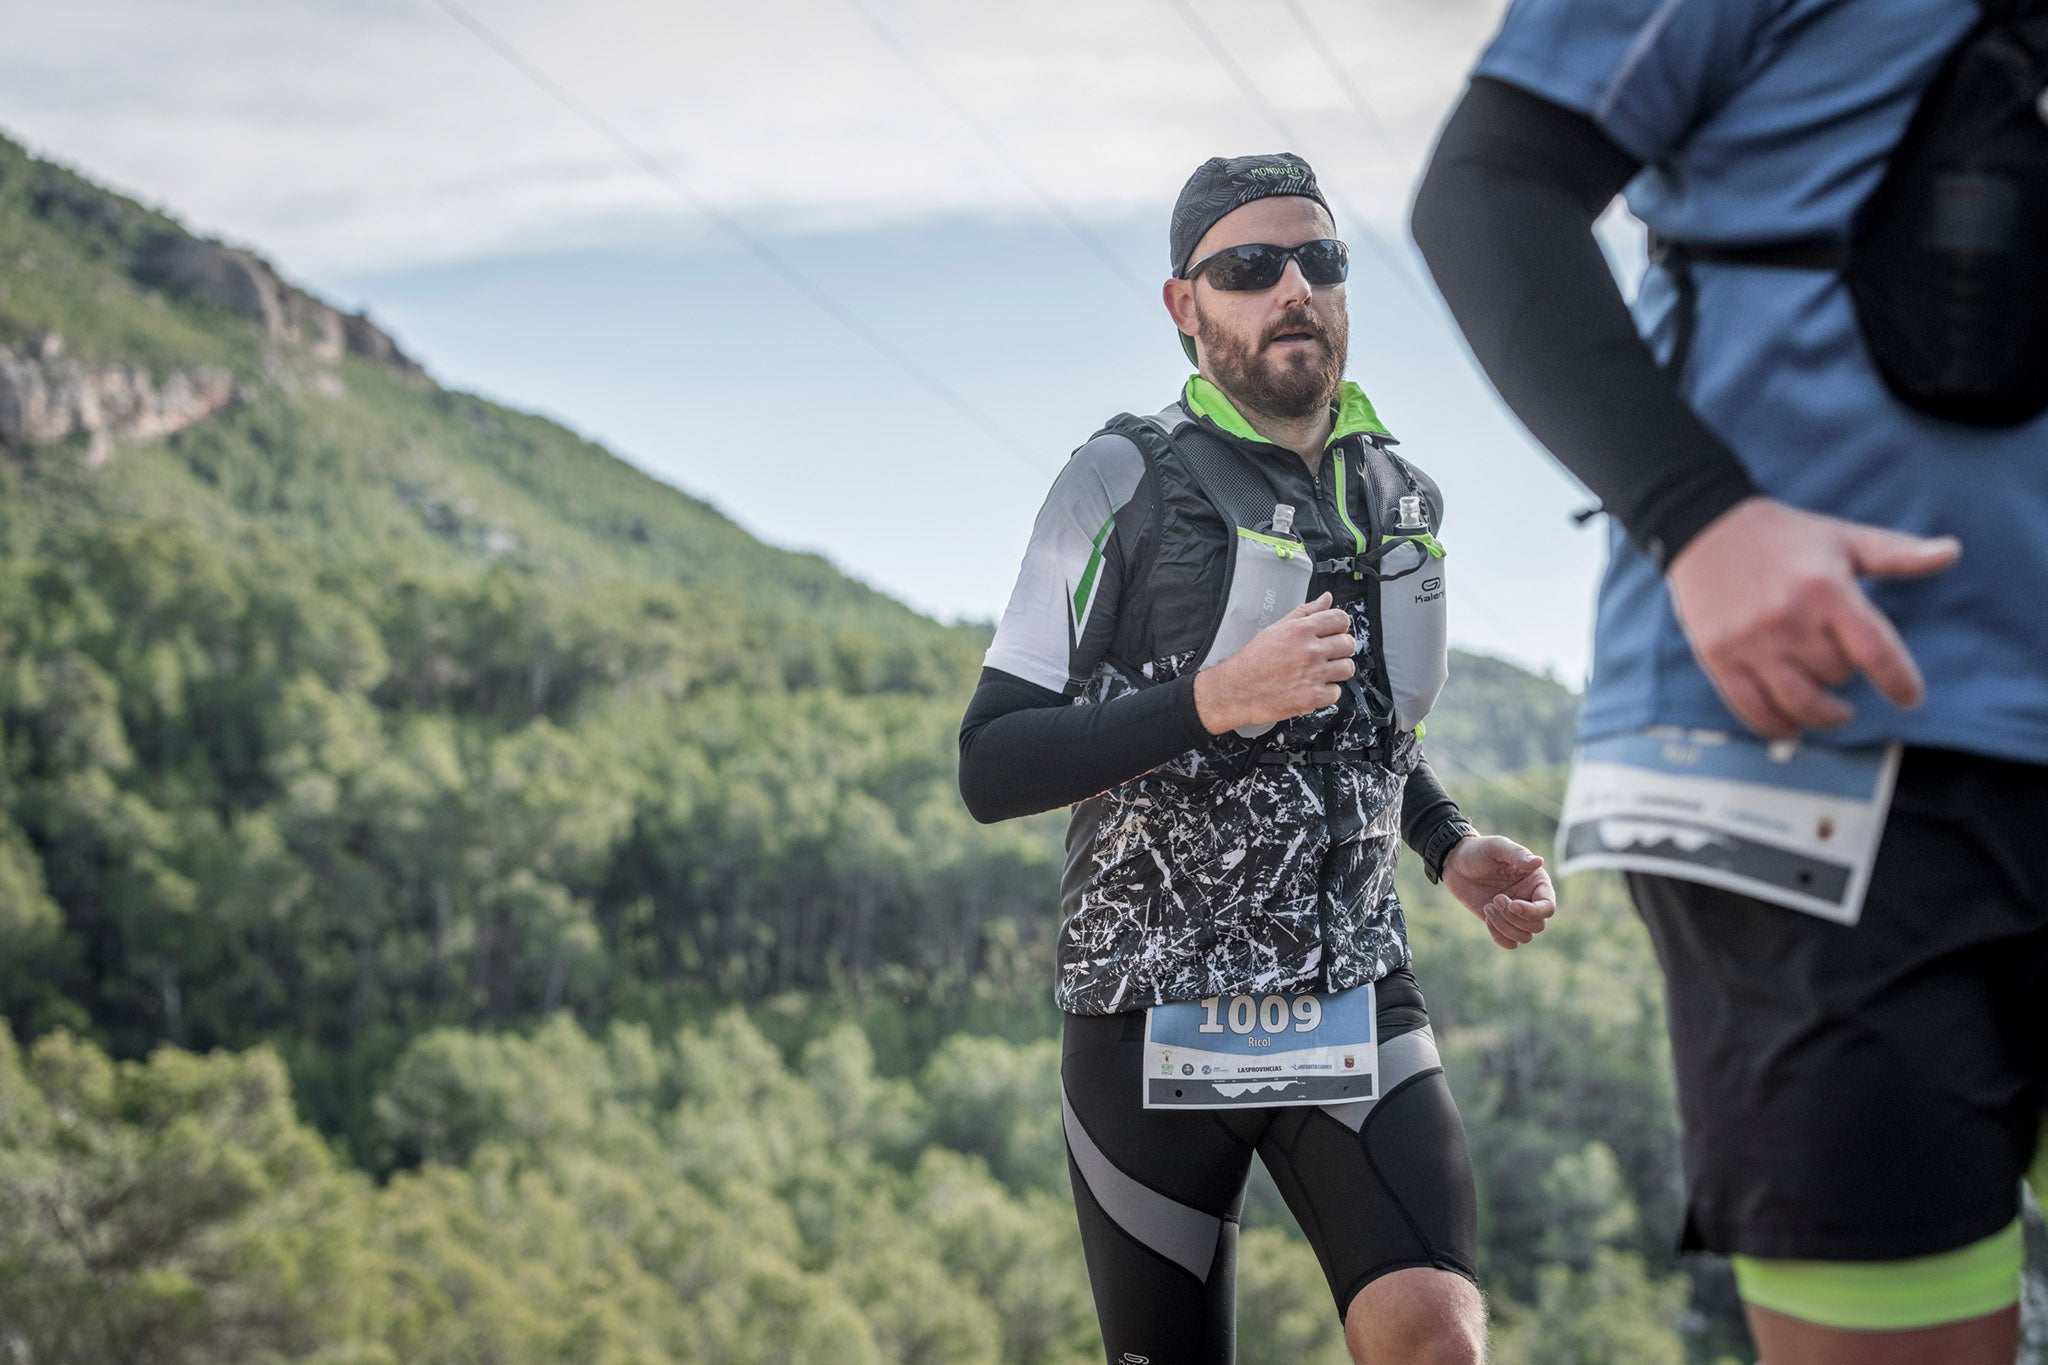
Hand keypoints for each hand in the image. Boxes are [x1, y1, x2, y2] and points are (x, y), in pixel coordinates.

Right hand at [1192, 592, 1354, 733]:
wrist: (1237, 690)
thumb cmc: (1253, 661)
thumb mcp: (1276, 629)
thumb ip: (1305, 613)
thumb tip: (1325, 599)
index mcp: (1301, 630)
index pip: (1340, 619)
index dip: (1339, 625)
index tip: (1335, 631)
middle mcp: (1310, 651)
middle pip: (1348, 644)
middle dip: (1340, 648)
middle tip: (1327, 653)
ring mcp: (1313, 674)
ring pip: (1347, 668)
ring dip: (1337, 670)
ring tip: (1322, 671)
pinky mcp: (1313, 697)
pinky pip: (1337, 692)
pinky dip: (1328, 692)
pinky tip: (1314, 686)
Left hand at [1440, 835, 1554, 949]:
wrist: (1455, 862)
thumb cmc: (1478, 850)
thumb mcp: (1497, 847)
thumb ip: (1517, 854)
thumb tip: (1539, 861)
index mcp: (1536, 882)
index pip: (1548, 908)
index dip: (1532, 912)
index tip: (1511, 904)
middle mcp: (1530, 900)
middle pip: (1537, 926)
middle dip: (1514, 918)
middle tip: (1496, 899)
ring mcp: (1515, 913)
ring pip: (1525, 936)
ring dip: (1505, 926)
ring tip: (1488, 906)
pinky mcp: (1500, 922)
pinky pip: (1510, 943)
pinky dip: (1499, 936)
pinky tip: (1487, 917)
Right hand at [1666, 497, 1959, 738]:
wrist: (1705, 527)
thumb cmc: (1782, 536)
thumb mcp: (1843, 538)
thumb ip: (1897, 554)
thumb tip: (1951, 552)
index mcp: (1826, 590)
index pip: (1876, 652)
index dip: (1900, 682)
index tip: (1909, 698)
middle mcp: (1788, 619)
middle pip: (1837, 677)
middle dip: (1846, 677)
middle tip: (1841, 668)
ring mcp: (1750, 642)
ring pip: (1799, 702)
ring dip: (1822, 714)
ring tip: (1833, 712)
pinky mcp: (1719, 656)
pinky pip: (1752, 709)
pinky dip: (1777, 726)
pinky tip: (1792, 728)